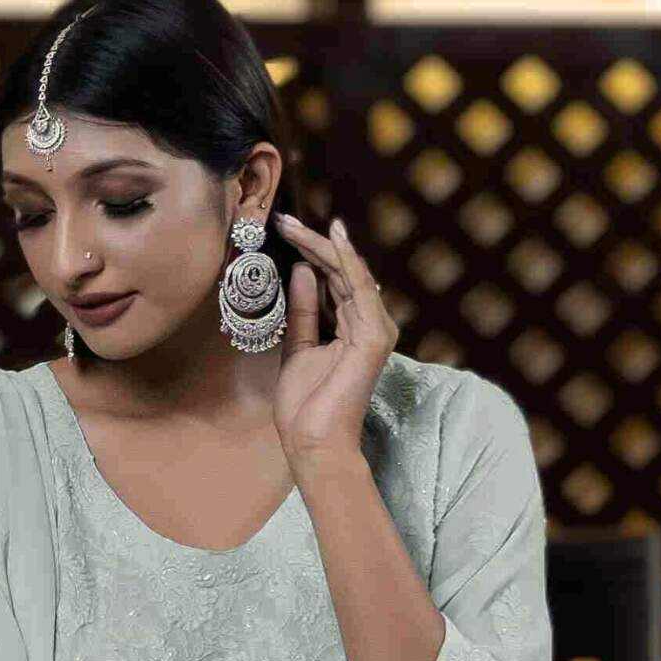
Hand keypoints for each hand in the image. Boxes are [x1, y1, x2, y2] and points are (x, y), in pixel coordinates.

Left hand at [271, 210, 398, 475]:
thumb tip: (302, 269)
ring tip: (294, 225)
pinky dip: (346, 261)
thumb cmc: (306, 406)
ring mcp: (376, 329)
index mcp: (353, 327)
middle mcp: (369, 324)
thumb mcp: (297, 346)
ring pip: (349, 274)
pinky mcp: (375, 337)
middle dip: (312, 243)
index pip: (334, 279)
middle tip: (283, 220)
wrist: (313, 441)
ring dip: (322, 247)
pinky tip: (332, 237)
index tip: (285, 230)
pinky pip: (359, 289)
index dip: (311, 252)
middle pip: (342, 272)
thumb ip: (304, 309)